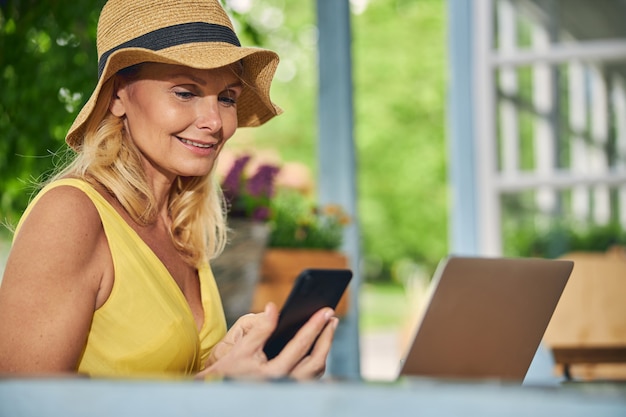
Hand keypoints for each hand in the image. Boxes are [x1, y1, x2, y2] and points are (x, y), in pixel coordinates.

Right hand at [197, 303, 338, 380]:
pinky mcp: (292, 391)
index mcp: (274, 373)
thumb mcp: (241, 347)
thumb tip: (274, 308)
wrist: (223, 392)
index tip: (325, 311)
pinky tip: (319, 345)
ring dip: (325, 348)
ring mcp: (291, 390)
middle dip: (327, 337)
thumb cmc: (231, 370)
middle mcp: (286, 385)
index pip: (300, 345)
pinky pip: (312, 377)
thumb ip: (260, 328)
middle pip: (316, 360)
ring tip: (328, 327)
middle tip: (332, 317)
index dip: (314, 326)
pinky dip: (317, 359)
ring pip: (317, 370)